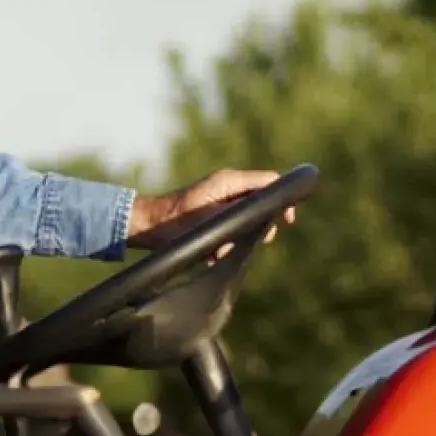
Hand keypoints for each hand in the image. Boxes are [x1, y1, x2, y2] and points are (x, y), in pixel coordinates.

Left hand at [127, 168, 295, 251]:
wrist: (148, 226)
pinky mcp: (214, 213)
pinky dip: (228, 241)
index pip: (270, 181)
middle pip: (262, 201)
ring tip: (221, 251)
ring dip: (241, 238)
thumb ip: (240, 214)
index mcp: (229, 181)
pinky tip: (214, 254)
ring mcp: (221, 200)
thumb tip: (266, 217)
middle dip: (262, 225)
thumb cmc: (175, 222)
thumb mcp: (211, 219)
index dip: (283, 199)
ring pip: (248, 218)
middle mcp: (227, 187)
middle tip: (259, 240)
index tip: (287, 220)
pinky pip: (232, 227)